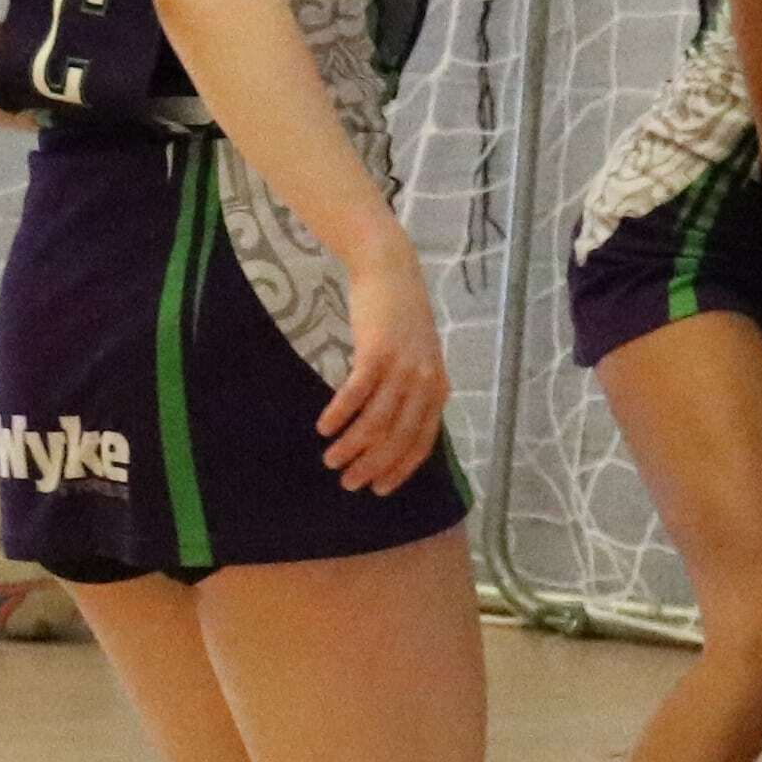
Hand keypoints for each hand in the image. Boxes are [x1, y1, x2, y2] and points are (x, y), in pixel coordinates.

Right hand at [312, 244, 450, 495]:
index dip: (399, 470)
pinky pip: (355, 395)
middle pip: (397, 440)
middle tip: (348, 482)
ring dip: (351, 447)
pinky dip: (339, 416)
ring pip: (375, 423)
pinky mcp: (377, 353)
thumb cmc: (400, 318)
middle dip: (372, 467)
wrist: (391, 272)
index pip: (421, 444)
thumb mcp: (420, 358)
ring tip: (331, 461)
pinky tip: (323, 428)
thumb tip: (393, 434)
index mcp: (438, 390)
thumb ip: (414, 393)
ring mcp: (402, 369)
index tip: (378, 490)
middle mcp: (425, 383)